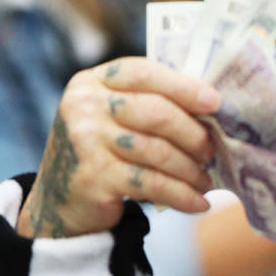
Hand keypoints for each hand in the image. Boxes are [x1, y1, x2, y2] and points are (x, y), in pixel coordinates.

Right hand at [17, 58, 220, 238]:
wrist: (60, 199)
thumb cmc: (102, 150)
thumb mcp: (114, 116)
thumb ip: (150, 102)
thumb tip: (211, 106)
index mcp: (93, 81)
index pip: (143, 73)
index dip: (183, 86)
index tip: (214, 102)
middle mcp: (85, 106)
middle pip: (157, 113)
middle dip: (194, 135)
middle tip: (211, 152)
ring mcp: (86, 141)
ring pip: (159, 151)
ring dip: (191, 170)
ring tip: (205, 180)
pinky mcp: (95, 177)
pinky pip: (152, 183)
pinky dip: (181, 195)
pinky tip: (198, 202)